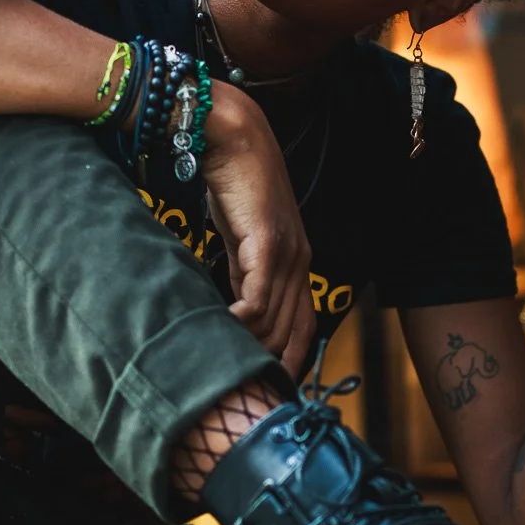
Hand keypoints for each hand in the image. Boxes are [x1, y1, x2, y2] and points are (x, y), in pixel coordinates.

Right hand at [202, 83, 315, 378]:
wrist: (232, 137)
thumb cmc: (232, 183)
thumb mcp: (240, 237)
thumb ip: (242, 272)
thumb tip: (235, 310)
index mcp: (297, 262)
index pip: (304, 328)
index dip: (291, 361)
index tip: (268, 386)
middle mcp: (300, 262)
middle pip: (292, 333)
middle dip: (270, 363)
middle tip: (240, 388)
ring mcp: (288, 255)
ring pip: (275, 321)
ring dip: (250, 347)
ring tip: (222, 365)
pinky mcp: (267, 245)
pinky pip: (257, 300)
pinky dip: (240, 323)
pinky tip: (220, 333)